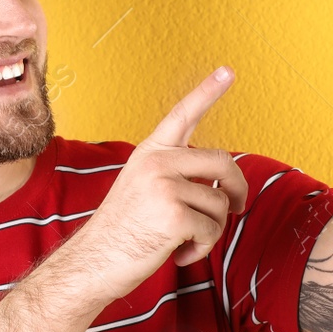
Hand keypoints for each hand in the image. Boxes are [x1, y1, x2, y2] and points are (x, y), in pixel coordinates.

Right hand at [64, 67, 248, 301]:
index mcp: (150, 152)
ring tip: (184, 240)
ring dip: (212, 228)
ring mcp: (165, 187)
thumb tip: (223, 184)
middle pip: (223, 163)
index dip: (208, 91)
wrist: (95, 261)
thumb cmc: (122, 230)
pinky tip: (179, 253)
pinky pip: (212, 230)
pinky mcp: (174, 215)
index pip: (183, 115)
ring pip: (221, 203)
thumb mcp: (143, 187)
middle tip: (237, 207)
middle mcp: (157, 162)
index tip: (228, 70)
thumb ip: (175, 174)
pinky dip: (202, 248)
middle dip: (238, 189)